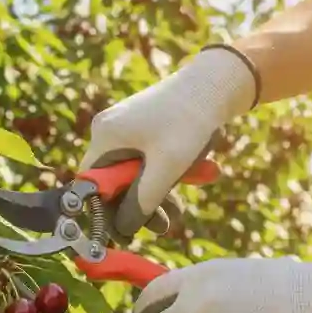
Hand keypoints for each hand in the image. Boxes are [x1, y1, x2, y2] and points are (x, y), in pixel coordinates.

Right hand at [80, 47, 257, 237]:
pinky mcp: (146, 126)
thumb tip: (123, 231)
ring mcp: (128, 127)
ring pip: (135, 174)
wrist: (221, 80)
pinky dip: (168, 173)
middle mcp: (109, 131)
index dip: (105, 212)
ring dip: (158, 193)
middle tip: (163, 225)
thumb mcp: (166, 169)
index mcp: (105, 137)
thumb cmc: (190, 121)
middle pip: (114, 182)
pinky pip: (149, 160)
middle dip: (140, 205)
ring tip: (181, 209)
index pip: (91, 185)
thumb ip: (141, 203)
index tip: (126, 232)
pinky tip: (198, 176)